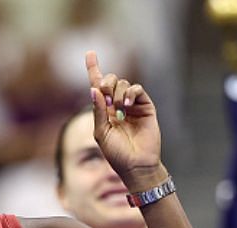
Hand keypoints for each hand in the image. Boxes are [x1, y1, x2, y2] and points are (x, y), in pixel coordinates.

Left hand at [84, 51, 165, 191]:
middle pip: (111, 80)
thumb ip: (98, 111)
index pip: (98, 85)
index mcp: (105, 109)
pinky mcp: (146, 107)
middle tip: (104, 94)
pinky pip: (137, 90)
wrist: (137, 165)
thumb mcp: (101, 132)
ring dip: (117, 92)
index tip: (90, 53)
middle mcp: (118, 104)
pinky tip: (126, 105)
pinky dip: (130, 93)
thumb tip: (94, 89)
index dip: (94, 68)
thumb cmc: (117, 154)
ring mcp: (133, 105)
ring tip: (118, 109)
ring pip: (124, 83)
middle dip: (106, 82)